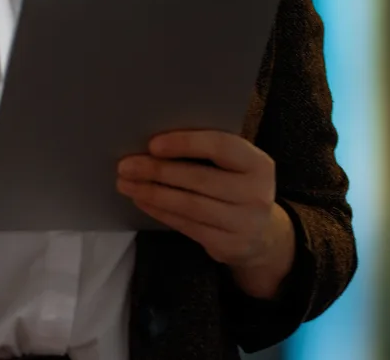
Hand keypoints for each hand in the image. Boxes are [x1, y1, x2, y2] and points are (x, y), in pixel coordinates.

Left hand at [116, 130, 295, 299]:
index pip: (221, 147)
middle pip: (199, 179)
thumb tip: (156, 143)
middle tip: (126, 165)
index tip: (153, 144)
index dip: (186, 143)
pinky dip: (159, 212)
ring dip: (152, 193)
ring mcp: (244, 223)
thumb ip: (209, 152)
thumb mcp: (237, 166)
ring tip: (126, 183)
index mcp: (258, 164)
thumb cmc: (238, 187)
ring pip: (188, 205)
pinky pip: (185, 225)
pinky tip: (142, 201)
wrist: (263, 235)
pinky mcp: (227, 245)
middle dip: (157, 171)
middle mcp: (256, 194)